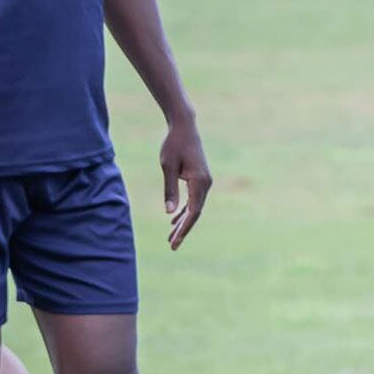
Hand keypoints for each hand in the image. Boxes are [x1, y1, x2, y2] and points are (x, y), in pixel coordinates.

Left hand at [160, 114, 211, 249]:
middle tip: (172, 246)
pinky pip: (194, 199)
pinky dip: (185, 210)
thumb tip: (170, 213)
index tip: (174, 242)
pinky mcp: (200, 178)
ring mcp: (205, 181)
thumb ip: (170, 190)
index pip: (193, 212)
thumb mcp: (167, 167)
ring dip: (184, 221)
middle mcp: (206, 183)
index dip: (184, 229)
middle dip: (184, 230)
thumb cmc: (173, 145)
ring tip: (171, 236)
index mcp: (199, 182)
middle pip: (196, 213)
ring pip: (195, 207)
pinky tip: (175, 219)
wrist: (184, 126)